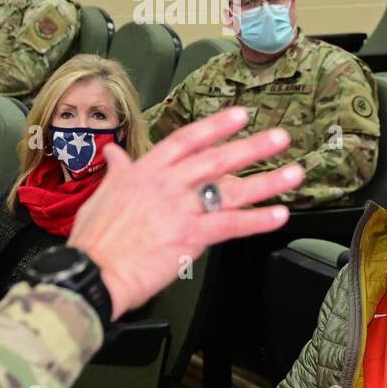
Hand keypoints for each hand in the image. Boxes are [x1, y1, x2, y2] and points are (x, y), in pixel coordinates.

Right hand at [68, 106, 302, 319]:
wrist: (92, 272)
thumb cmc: (94, 242)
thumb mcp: (100, 195)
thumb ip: (117, 171)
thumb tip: (115, 154)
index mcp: (145, 171)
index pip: (186, 140)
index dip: (215, 126)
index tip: (239, 115)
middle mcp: (166, 185)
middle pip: (216, 159)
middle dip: (252, 146)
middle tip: (279, 137)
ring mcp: (180, 209)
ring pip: (230, 190)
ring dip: (267, 181)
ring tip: (294, 173)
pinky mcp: (190, 236)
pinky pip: (232, 225)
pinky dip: (258, 220)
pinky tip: (278, 215)